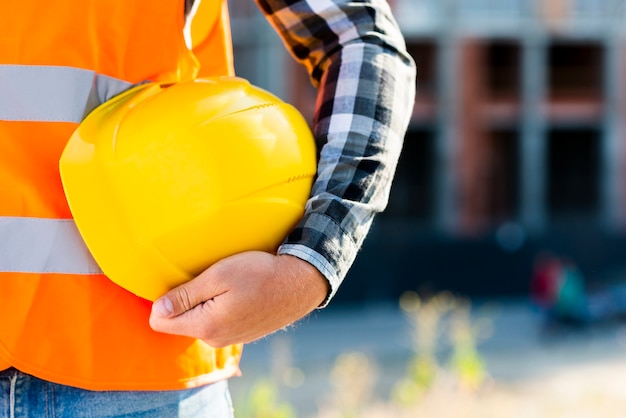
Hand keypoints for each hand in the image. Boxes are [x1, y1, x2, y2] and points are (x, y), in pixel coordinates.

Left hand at [149, 251, 328, 346]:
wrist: (300, 283)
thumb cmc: (260, 273)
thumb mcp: (219, 275)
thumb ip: (186, 295)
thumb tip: (157, 310)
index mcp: (205, 325)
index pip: (159, 322)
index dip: (164, 300)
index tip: (182, 281)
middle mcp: (215, 339)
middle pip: (179, 322)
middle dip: (185, 301)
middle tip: (208, 278)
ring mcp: (230, 339)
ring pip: (199, 321)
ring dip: (205, 303)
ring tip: (226, 284)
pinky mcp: (242, 334)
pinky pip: (218, 322)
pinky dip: (221, 308)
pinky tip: (238, 293)